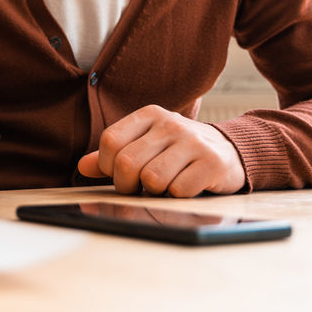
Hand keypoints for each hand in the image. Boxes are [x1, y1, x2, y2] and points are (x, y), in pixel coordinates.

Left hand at [76, 104, 245, 196]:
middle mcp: (170, 123)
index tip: (119, 174)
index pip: (110, 141)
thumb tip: (83, 166)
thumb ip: (114, 155)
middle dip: (127, 185)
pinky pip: (179, 190)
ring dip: (154, 191)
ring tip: (165, 184)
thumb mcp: (147, 144)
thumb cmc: (179, 151)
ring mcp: (193, 141)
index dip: (107, 166)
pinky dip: (177, 196)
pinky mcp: (212, 162)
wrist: (229, 151)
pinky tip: (186, 186)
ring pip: (152, 179)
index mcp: (149, 115)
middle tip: (140, 187)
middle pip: (127, 163)